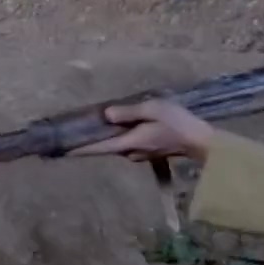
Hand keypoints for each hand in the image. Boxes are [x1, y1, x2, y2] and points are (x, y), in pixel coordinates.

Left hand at [67, 98, 215, 162]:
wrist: (201, 141)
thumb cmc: (177, 123)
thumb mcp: (152, 110)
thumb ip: (128, 112)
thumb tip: (106, 115)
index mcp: (128, 143)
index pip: (98, 147)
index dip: (80, 148)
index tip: (62, 150)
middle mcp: (131, 152)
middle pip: (107, 146)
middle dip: (93, 140)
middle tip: (77, 131)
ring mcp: (141, 154)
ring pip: (119, 144)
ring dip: (109, 137)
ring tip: (97, 125)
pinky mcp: (149, 151)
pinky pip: (129, 143)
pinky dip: (122, 136)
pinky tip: (123, 126)